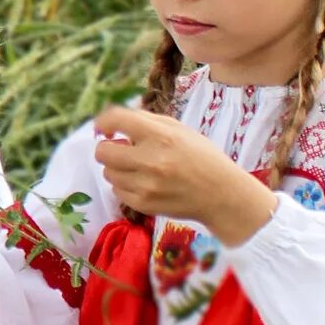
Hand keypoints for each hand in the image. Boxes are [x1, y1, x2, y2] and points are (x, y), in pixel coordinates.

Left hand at [90, 106, 279, 243]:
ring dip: (118, 168)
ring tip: (138, 167)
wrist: (221, 195)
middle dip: (108, 148)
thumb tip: (115, 121)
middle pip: (102, 152)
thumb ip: (147, 121)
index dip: (104, 122)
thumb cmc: (201, 157)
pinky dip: (125, 185)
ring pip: (108, 172)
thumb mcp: (180, 130)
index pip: (117, 120)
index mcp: (161, 136)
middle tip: (121, 149)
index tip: (104, 128)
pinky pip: (117, 190)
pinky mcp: (143, 204)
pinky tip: (143, 182)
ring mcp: (146, 185)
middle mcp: (151, 160)